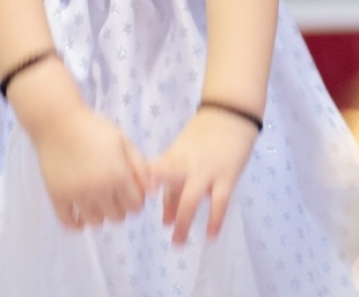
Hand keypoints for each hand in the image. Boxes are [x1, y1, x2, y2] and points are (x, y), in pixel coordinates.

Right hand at [29, 101, 150, 229]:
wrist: (58, 121)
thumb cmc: (93, 128)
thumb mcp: (123, 141)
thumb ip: (140, 167)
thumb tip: (152, 193)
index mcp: (117, 175)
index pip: (135, 206)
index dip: (136, 200)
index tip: (130, 191)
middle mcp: (98, 189)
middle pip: (117, 217)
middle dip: (120, 208)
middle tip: (114, 194)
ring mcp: (76, 194)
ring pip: (96, 222)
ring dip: (101, 215)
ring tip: (98, 201)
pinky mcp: (57, 196)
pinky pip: (68, 222)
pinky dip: (77, 224)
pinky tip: (81, 214)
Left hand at [150, 108, 258, 244]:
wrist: (229, 116)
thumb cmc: (201, 138)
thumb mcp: (181, 155)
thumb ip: (172, 185)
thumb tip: (165, 220)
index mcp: (171, 157)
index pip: (152, 173)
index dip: (141, 185)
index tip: (129, 200)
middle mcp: (185, 165)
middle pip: (169, 188)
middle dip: (163, 212)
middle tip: (159, 235)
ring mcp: (206, 171)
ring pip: (191, 198)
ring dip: (184, 221)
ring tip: (178, 242)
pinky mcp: (226, 176)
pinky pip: (219, 202)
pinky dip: (214, 220)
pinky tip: (210, 236)